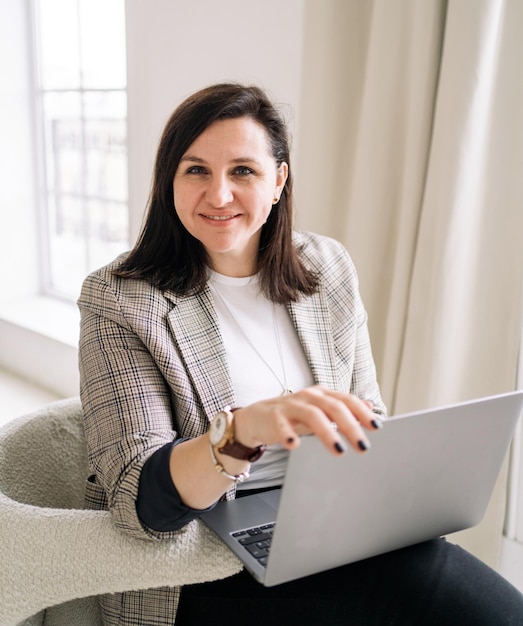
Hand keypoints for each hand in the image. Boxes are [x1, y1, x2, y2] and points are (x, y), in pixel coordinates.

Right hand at [232, 385, 381, 455]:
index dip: (362, 413)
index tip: (377, 427)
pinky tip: (295, 446)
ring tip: (339, 450)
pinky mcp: (273, 416)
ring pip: (312, 415)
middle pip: (333, 407)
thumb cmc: (294, 415)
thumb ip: (343, 409)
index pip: (346, 400)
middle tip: (363, 446)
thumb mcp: (321, 411)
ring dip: (327, 433)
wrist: (259, 417)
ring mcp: (291, 404)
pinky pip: (282, 425)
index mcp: (322, 395)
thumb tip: (370, 406)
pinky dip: (289, 434)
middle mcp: (309, 396)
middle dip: (350, 426)